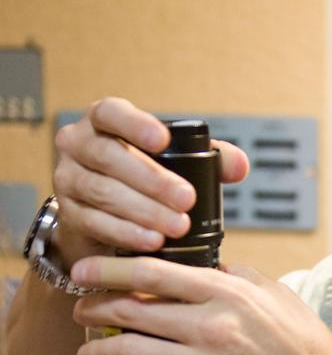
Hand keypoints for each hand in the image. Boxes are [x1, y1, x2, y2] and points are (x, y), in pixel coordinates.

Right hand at [51, 97, 249, 265]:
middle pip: (109, 157)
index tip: (162, 141)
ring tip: (177, 226)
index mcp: (103, 121)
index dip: (135, 125)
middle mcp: (78, 144)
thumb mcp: (175, 161)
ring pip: (103, 192)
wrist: (104, 214)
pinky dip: (127, 233)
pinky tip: (152, 242)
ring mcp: (68, 178)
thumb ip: (210, 158)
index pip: (112, 113)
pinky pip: (95, 222)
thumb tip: (240, 166)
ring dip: (143, 211)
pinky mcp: (69, 213)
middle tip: (186, 199)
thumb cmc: (143, 177)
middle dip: (152, 180)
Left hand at [71, 255, 331, 354]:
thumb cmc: (305, 347)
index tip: (83, 271)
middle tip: (80, 312)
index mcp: (226, 293)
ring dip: (96, 353)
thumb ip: (237, 275)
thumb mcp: (277, 295)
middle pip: (130, 310)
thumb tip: (205, 264)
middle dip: (93, 310)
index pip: (151, 272)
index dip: (107, 269)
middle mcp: (211, 327)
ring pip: (129, 352)